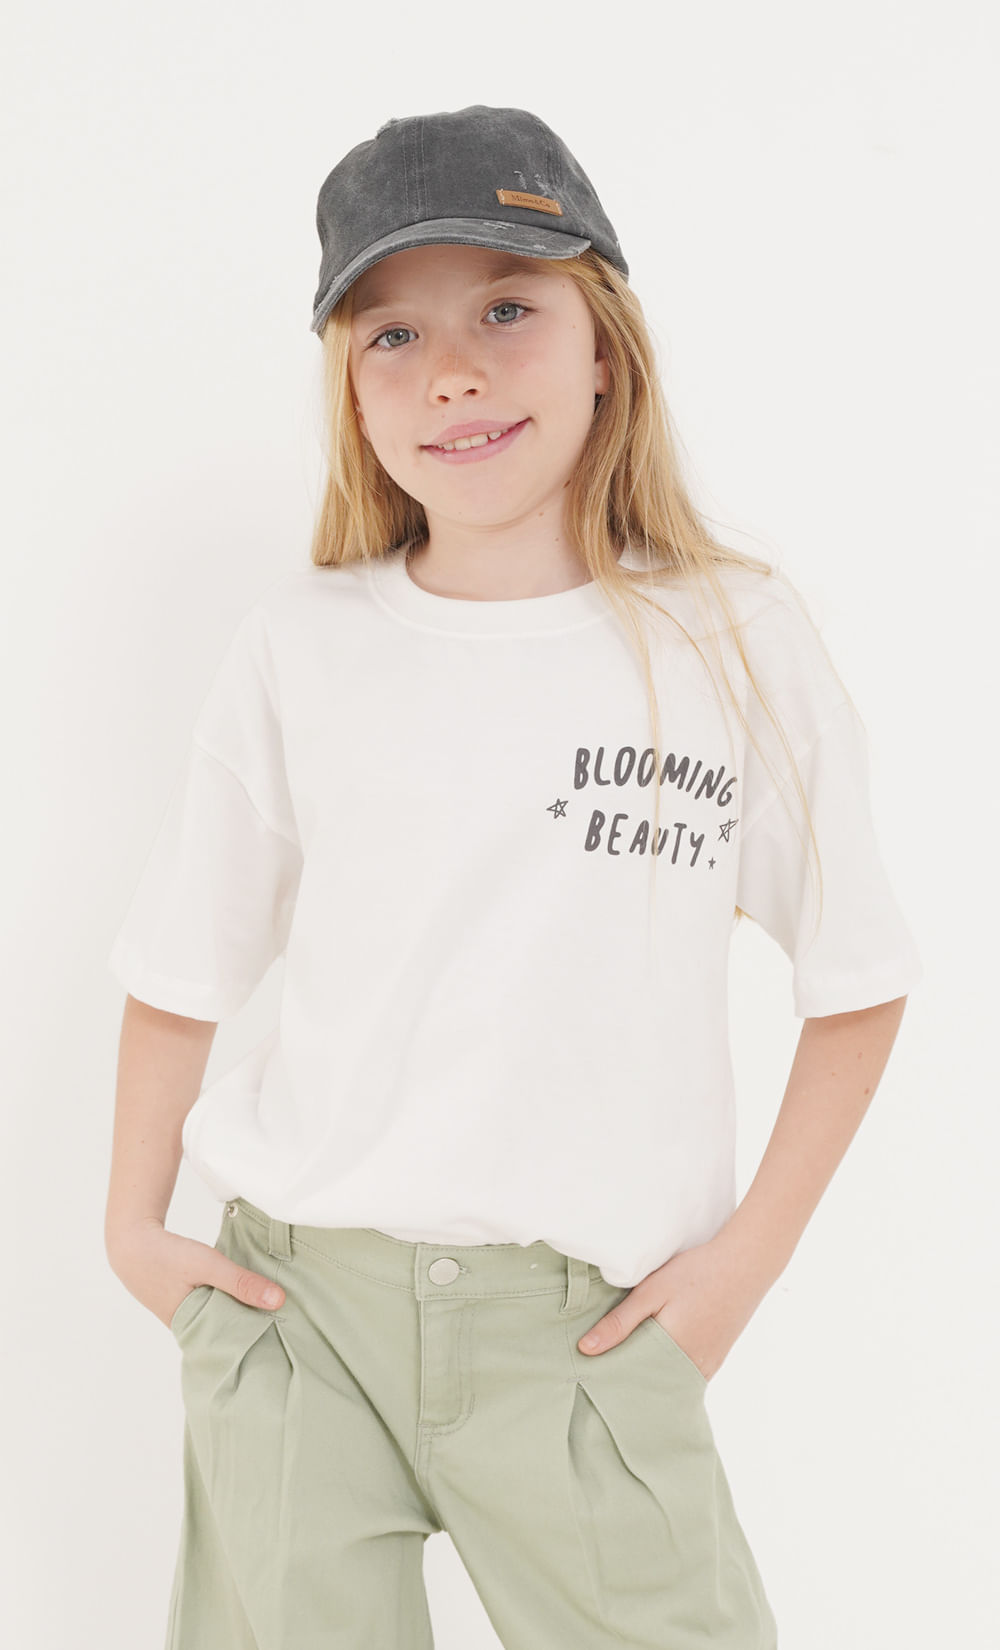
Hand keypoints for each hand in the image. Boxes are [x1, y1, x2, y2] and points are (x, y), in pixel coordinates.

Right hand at [106, 1217, 285, 1329]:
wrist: (132, 1243)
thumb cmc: (167, 1256)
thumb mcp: (208, 1265)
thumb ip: (241, 1282)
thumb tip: (279, 1301)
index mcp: (193, 1330)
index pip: (232, 1345)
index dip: (257, 1342)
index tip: (284, 1340)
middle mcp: (189, 1330)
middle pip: (228, 1334)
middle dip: (253, 1328)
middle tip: (287, 1326)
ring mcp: (185, 1318)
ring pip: (221, 1320)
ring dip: (241, 1312)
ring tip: (273, 1311)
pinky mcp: (185, 1304)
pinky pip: (213, 1308)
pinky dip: (228, 1302)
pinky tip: (247, 1295)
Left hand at [576, 1236, 763, 1382]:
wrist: (745, 1264)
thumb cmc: (696, 1273)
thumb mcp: (652, 1291)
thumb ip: (620, 1322)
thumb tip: (586, 1349)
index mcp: (671, 1352)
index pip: (631, 1379)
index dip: (610, 1374)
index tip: (589, 1372)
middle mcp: (691, 1368)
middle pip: (650, 1384)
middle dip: (628, 1378)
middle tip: (602, 1369)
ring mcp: (707, 1367)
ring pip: (668, 1381)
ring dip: (649, 1374)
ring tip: (626, 1362)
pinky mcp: (716, 1360)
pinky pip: (686, 1376)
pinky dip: (669, 1370)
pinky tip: (656, 1358)